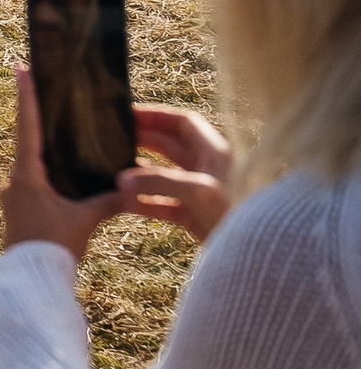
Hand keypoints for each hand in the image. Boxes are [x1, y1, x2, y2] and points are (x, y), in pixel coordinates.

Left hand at [0, 68, 124, 256]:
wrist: (30, 282)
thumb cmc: (55, 248)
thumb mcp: (85, 220)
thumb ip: (108, 200)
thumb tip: (133, 187)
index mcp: (27, 176)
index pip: (27, 127)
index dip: (27, 97)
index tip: (20, 69)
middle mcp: (14, 181)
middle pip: (27, 142)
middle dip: (38, 121)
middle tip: (47, 92)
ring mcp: (12, 196)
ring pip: (30, 164)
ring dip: (44, 150)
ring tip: (62, 133)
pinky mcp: (17, 210)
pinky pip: (31, 182)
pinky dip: (45, 172)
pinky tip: (62, 174)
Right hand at [118, 104, 234, 241]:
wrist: (256, 254)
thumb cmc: (234, 215)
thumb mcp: (197, 192)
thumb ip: (157, 182)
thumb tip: (121, 179)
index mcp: (214, 152)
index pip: (183, 122)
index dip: (156, 115)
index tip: (128, 115)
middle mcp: (207, 169)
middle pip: (169, 145)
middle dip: (142, 140)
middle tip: (114, 139)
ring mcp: (199, 192)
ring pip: (163, 174)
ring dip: (140, 173)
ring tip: (114, 170)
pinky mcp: (193, 215)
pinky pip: (162, 203)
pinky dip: (143, 202)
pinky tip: (125, 204)